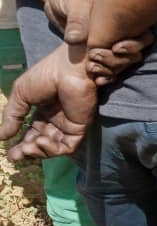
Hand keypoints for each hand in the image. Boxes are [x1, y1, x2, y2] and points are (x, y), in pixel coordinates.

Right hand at [0, 44, 96, 159]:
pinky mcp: (80, 127)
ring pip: (54, 148)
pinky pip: (67, 146)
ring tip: (27, 147)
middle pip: (42, 143)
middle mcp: (57, 119)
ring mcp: (69, 124)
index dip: (21, 144)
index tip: (10, 153)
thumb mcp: (21, 94)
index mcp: (44, 111)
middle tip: (16, 156)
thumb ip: (12, 116)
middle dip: (28, 151)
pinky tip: (40, 141)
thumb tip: (1, 137)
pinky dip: (53, 149)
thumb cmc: (45, 75)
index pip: (32, 133)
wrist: (68, 69)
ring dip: (38, 152)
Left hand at [44, 0, 152, 82]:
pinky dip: (106, 74)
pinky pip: (110, 67)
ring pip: (123, 62)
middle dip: (118, 60)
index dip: (132, 45)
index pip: (141, 34)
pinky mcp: (101, 51)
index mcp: (123, 17)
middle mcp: (122, 30)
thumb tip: (76, 39)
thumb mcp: (73, 2)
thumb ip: (76, 21)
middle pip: (134, 52)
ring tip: (92, 68)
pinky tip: (97, 79)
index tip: (115, 48)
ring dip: (111, 69)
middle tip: (95, 57)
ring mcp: (112, 41)